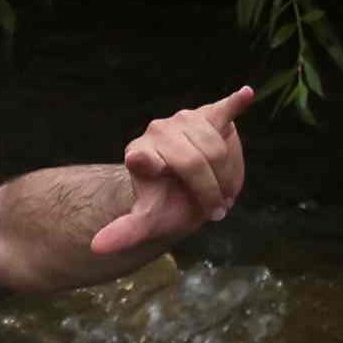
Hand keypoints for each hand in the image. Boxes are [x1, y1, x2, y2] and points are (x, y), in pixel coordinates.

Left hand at [93, 87, 257, 259]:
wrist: (185, 188)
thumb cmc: (167, 204)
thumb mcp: (148, 221)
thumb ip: (126, 231)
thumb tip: (96, 247)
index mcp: (139, 155)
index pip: (141, 157)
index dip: (146, 162)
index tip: (144, 163)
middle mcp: (158, 132)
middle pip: (195, 161)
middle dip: (210, 191)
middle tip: (216, 208)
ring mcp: (184, 121)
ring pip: (217, 147)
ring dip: (228, 176)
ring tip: (223, 191)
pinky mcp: (210, 116)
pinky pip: (224, 109)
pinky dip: (235, 103)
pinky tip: (245, 95)